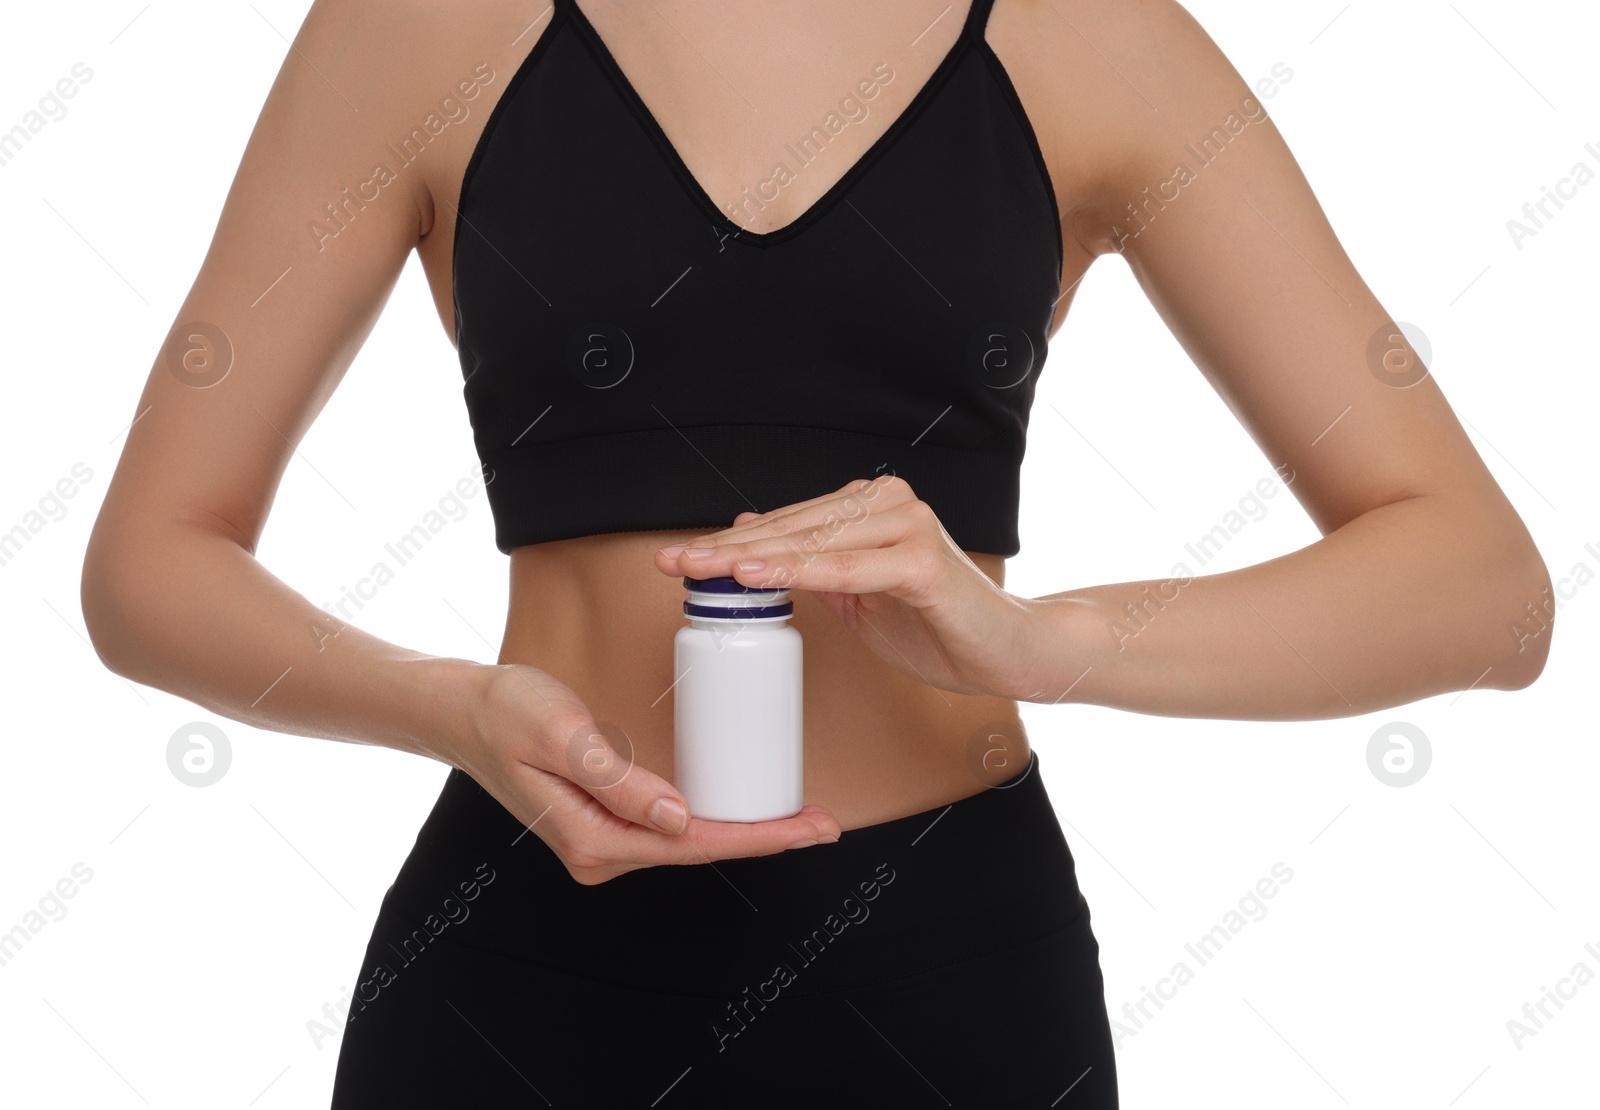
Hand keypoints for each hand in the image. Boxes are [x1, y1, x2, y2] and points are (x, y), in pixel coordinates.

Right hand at [450, 663, 841, 884]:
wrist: (461, 710)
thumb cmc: (507, 713)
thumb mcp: (564, 737)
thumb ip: (619, 781)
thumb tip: (680, 820)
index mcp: (594, 840)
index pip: (694, 846)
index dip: (758, 838)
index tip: (808, 829)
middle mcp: (600, 852)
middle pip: (698, 850)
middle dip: (763, 836)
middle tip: (825, 821)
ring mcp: (602, 840)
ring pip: (687, 841)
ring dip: (741, 828)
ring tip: (798, 815)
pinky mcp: (604, 821)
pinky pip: (669, 825)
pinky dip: (711, 817)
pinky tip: (744, 804)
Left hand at [653, 475, 1040, 699]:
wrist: (1009, 650)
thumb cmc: (937, 624)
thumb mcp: (859, 595)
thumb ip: (813, 566)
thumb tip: (750, 539)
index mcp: (870, 507)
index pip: (787, 523)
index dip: (730, 542)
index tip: (679, 559)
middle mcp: (888, 504)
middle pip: (791, 527)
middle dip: (727, 549)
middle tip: (674, 563)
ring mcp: (908, 526)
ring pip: (812, 543)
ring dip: (753, 558)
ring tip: (703, 569)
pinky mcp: (923, 560)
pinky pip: (848, 569)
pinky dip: (802, 572)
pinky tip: (759, 575)